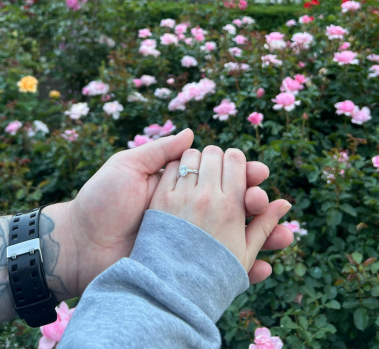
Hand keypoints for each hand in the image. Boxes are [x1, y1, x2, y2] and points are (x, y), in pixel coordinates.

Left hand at [55, 131, 277, 296]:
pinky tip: (262, 265)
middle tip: (261, 201)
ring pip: (234, 237)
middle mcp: (189, 211)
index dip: (241, 173)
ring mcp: (189, 238)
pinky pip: (220, 266)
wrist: (81, 243)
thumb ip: (159, 151)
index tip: (256, 172)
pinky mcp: (186, 263)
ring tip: (283, 237)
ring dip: (262, 237)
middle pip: (233, 206)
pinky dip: (244, 267)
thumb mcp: (127, 166)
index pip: (219, 176)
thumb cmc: (101, 200)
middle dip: (255, 202)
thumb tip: (191, 132)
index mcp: (178, 186)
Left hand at [149, 146, 292, 283]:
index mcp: (231, 206)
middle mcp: (206, 196)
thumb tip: (285, 203)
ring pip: (192, 156)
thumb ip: (264, 224)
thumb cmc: (213, 276)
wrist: (168, 291)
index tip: (235, 170)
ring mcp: (181, 197)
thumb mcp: (245, 254)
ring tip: (199, 174)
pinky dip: (177, 169)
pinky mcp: (160, 200)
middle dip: (219, 158)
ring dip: (198, 160)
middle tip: (218, 171)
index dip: (237, 161)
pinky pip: (171, 170)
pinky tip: (182, 181)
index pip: (236, 160)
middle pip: (215, 153)